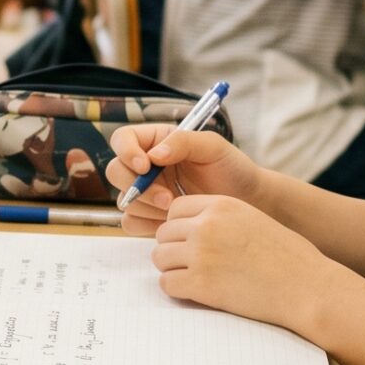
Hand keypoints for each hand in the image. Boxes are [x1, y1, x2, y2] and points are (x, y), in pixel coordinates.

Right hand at [106, 124, 264, 235]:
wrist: (248, 203)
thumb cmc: (233, 169)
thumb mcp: (213, 147)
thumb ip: (183, 142)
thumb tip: (154, 155)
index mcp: (157, 141)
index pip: (123, 139)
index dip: (126, 152)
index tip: (146, 165)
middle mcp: (146, 166)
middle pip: (116, 172)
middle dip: (138, 187)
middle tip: (168, 199)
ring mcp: (147, 193)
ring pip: (124, 200)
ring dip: (147, 207)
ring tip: (177, 209)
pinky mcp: (150, 217)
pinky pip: (131, 223)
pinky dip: (147, 224)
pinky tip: (172, 222)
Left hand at [151, 194, 347, 334]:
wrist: (308, 288)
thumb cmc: (287, 257)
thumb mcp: (252, 220)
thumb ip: (219, 218)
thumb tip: (186, 228)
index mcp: (221, 205)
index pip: (175, 210)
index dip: (179, 227)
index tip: (191, 242)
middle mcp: (206, 225)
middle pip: (163, 234)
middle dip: (174, 250)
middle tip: (193, 265)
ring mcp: (201, 254)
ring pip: (160, 258)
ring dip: (173, 270)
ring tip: (196, 278)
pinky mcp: (200, 284)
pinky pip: (167, 284)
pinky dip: (177, 290)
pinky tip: (197, 292)